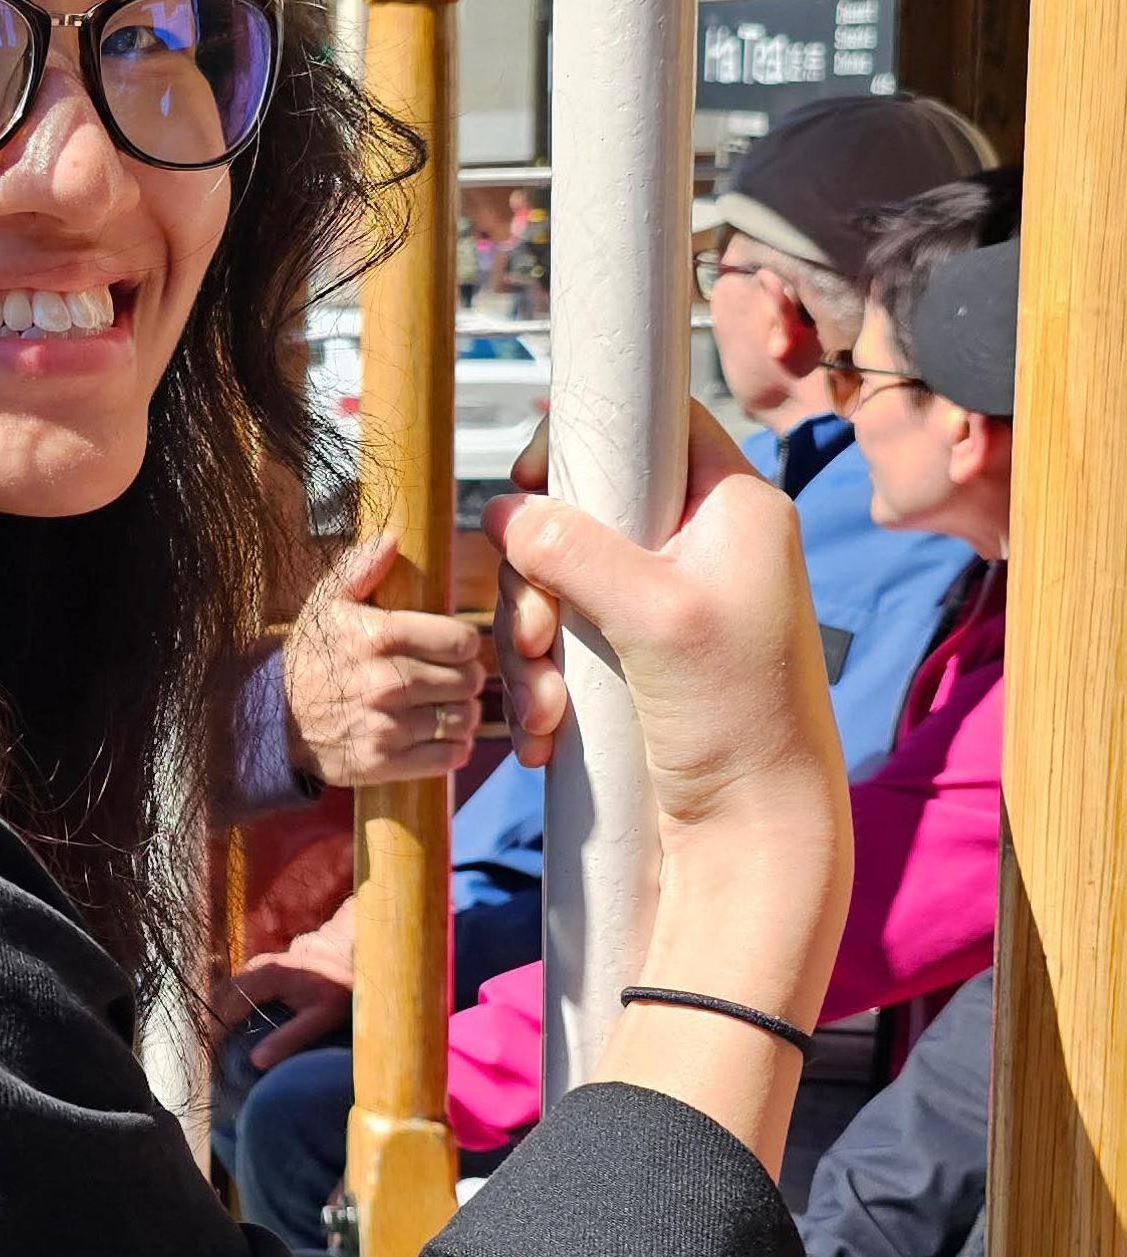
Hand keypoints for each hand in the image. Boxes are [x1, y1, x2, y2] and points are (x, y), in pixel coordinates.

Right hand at [217, 899, 354, 1068]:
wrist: (350, 957)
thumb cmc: (338, 989)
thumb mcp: (318, 1019)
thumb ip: (288, 1039)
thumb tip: (255, 1062)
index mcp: (266, 977)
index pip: (228, 1007)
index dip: (218, 1032)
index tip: (213, 1055)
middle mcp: (258, 966)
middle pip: (223, 996)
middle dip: (215, 1023)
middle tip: (214, 1052)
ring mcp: (259, 963)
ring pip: (229, 989)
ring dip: (222, 1012)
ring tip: (221, 1041)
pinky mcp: (264, 966)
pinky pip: (239, 986)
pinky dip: (232, 1004)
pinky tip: (236, 1024)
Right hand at [283, 534, 483, 786]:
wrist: (272, 719)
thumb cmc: (309, 654)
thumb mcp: (325, 604)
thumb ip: (360, 568)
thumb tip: (393, 538)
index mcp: (377, 636)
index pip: (459, 640)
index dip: (465, 642)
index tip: (456, 646)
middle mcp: (384, 682)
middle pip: (466, 680)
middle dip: (466, 677)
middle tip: (455, 676)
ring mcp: (385, 726)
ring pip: (462, 718)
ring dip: (463, 712)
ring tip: (450, 705)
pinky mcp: (384, 763)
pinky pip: (448, 756)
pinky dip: (455, 747)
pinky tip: (442, 734)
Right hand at [485, 408, 844, 851]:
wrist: (754, 833)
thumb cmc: (740, 720)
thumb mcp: (653, 616)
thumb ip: (574, 549)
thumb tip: (503, 509)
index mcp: (735, 510)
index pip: (659, 423)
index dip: (590, 438)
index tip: (534, 480)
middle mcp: (703, 546)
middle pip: (585, 511)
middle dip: (538, 578)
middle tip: (539, 631)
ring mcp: (668, 602)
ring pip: (562, 580)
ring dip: (533, 640)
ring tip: (541, 705)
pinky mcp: (641, 654)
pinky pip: (567, 636)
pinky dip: (545, 677)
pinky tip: (545, 728)